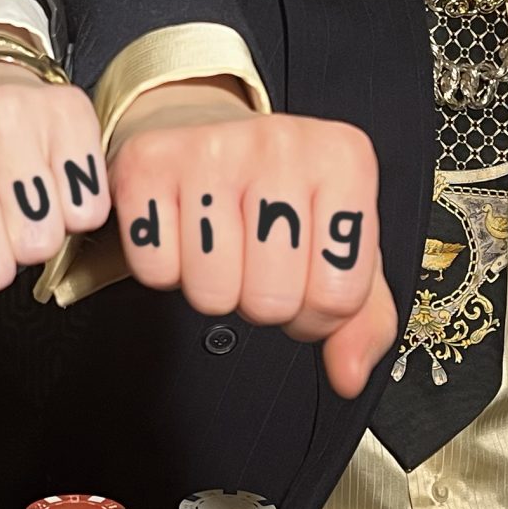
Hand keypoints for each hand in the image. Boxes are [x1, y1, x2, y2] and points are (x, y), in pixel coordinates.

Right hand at [106, 81, 396, 400]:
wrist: (207, 133)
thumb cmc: (281, 197)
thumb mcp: (338, 246)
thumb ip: (362, 318)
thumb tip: (350, 374)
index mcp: (343, 159)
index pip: (338, 295)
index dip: (314, 314)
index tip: (302, 279)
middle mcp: (281, 142)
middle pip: (272, 299)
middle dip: (261, 303)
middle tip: (254, 265)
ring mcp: (209, 147)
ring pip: (212, 292)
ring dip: (213, 289)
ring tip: (220, 249)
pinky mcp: (145, 162)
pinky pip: (155, 270)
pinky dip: (165, 269)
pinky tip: (181, 235)